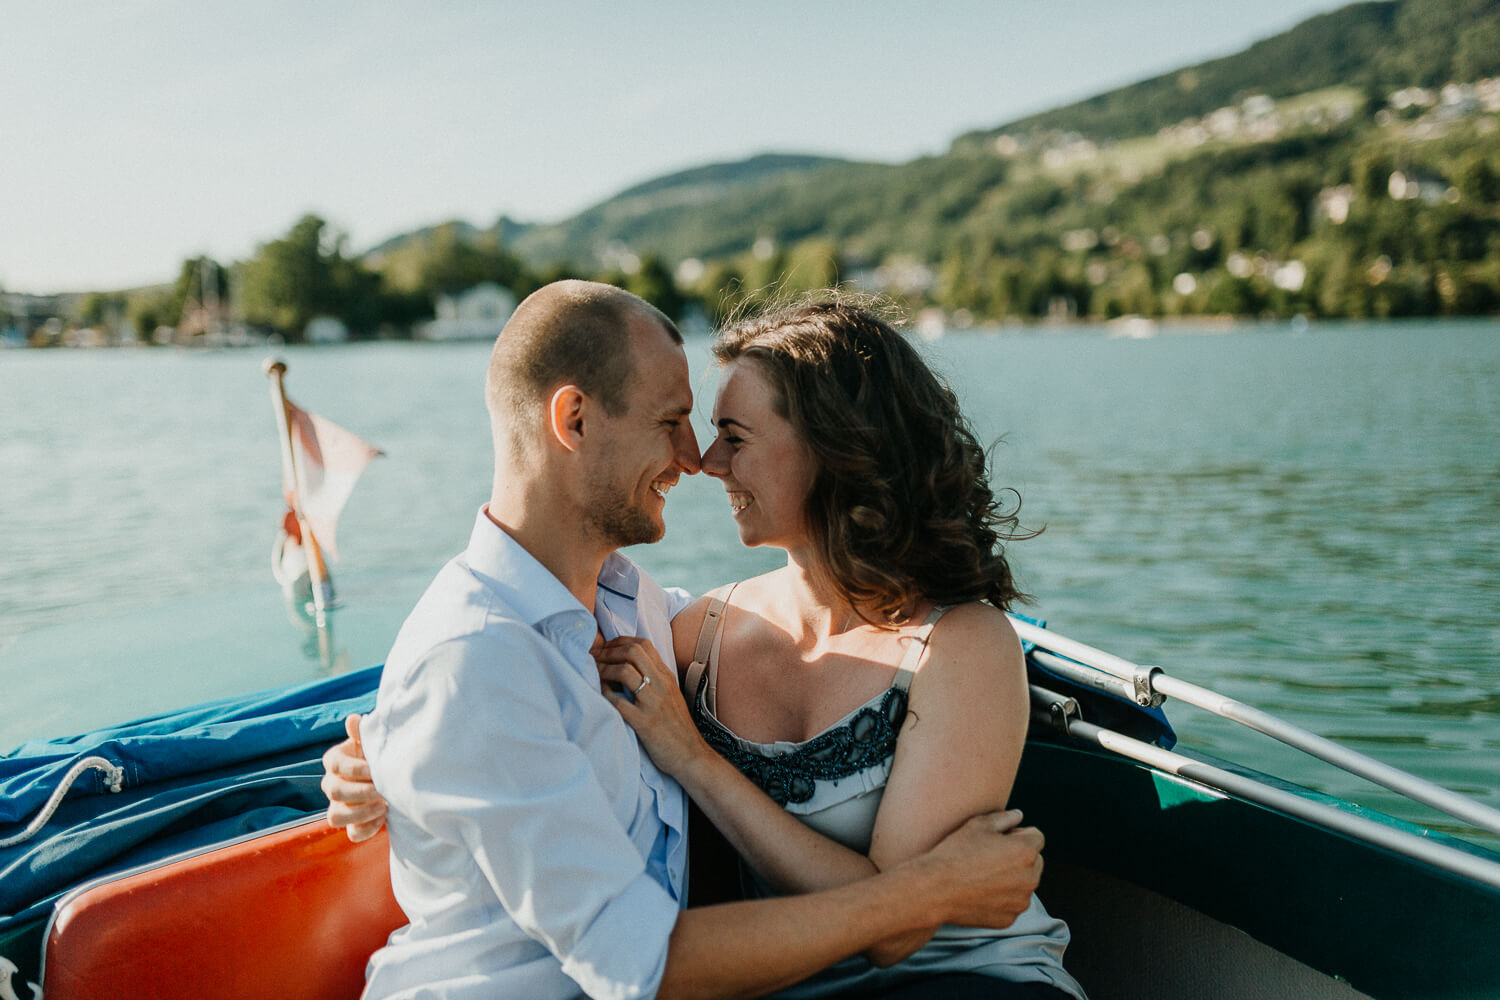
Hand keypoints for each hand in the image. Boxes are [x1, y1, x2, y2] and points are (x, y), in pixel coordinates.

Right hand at [321, 713, 388, 842]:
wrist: (396, 775)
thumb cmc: (381, 755)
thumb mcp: (374, 742)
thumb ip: (363, 733)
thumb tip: (353, 720)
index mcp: (335, 760)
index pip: (334, 764)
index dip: (353, 768)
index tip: (373, 769)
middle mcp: (332, 784)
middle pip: (333, 791)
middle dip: (359, 792)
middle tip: (381, 790)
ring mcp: (339, 806)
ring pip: (335, 816)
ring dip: (360, 813)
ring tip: (383, 805)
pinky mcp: (352, 824)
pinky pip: (352, 833)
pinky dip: (368, 828)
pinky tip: (384, 818)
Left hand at [595, 636, 711, 777]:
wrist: (691, 756)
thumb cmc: (677, 728)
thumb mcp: (670, 696)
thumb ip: (654, 679)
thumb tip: (629, 666)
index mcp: (666, 677)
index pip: (643, 645)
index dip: (619, 642)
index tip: (604, 648)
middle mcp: (661, 685)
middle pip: (632, 652)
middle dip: (607, 651)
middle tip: (592, 657)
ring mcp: (653, 703)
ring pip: (625, 672)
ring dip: (603, 669)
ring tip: (592, 673)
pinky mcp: (644, 723)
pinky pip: (619, 702)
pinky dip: (605, 694)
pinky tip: (598, 694)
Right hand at [917, 810, 1042, 930]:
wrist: (936, 889)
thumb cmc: (955, 852)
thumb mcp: (978, 825)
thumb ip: (1004, 818)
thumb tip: (1019, 815)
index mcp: (1026, 851)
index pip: (1036, 837)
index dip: (1017, 834)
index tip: (998, 839)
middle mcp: (1030, 878)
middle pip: (1035, 861)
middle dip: (1020, 856)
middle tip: (990, 856)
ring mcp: (1021, 901)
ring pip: (1024, 883)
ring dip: (1013, 878)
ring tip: (983, 874)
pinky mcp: (1010, 918)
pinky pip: (1012, 903)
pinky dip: (1002, 898)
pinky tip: (980, 891)